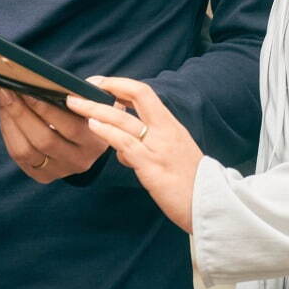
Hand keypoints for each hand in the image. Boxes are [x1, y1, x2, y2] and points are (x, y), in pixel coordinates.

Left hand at [0, 88, 108, 183]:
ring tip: (4, 99)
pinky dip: (8, 132)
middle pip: (44, 140)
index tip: (30, 89)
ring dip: (11, 122)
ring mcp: (60, 171)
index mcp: (95, 142)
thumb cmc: (87, 112)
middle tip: (9, 90)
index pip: (71, 128)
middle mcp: (79, 160)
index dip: (48, 109)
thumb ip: (85, 90)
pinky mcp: (42, 176)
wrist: (89, 141)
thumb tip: (57, 80)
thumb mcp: (94, 101)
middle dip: (22, 113)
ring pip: (26, 151)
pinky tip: (5, 113)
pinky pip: (18, 156)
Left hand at [66, 77, 201, 232]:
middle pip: (135, 97)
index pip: (144, 93)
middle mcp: (166, 131)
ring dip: (95, 109)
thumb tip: (122, 150)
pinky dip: (107, 132)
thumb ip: (148, 148)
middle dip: (105, 89)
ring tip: (74, 103)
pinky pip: (126, 143)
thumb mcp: (173, 156)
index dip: (120, 84)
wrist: (214, 206)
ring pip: (124, 119)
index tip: (100, 82)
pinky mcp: (152, 167)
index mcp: (171, 126)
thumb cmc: (192, 184)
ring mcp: (159, 147)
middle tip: (80, 88)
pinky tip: (92, 125)